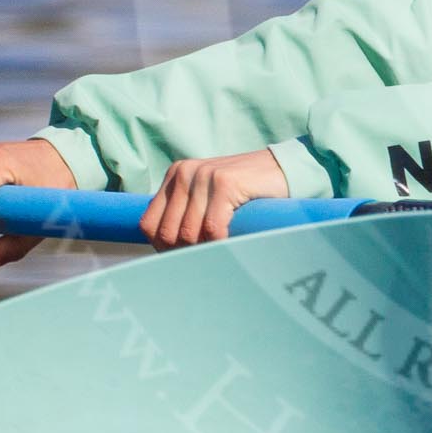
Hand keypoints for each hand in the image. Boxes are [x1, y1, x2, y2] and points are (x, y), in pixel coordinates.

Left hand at [139, 149, 289, 249]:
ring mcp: (203, 175)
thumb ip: (186, 213)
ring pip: (189, 233)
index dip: (162, 249)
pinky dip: (220, 244)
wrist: (283, 170)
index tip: (182, 259)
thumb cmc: (245, 191)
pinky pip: (212, 228)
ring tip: (218, 255)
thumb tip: (164, 250)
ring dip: (203, 250)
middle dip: (183, 253)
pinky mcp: (224, 182)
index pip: (148, 224)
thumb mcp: (207, 197)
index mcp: (175, 175)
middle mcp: (184, 172)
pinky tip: (231, 245)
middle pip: (167, 232)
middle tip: (202, 262)